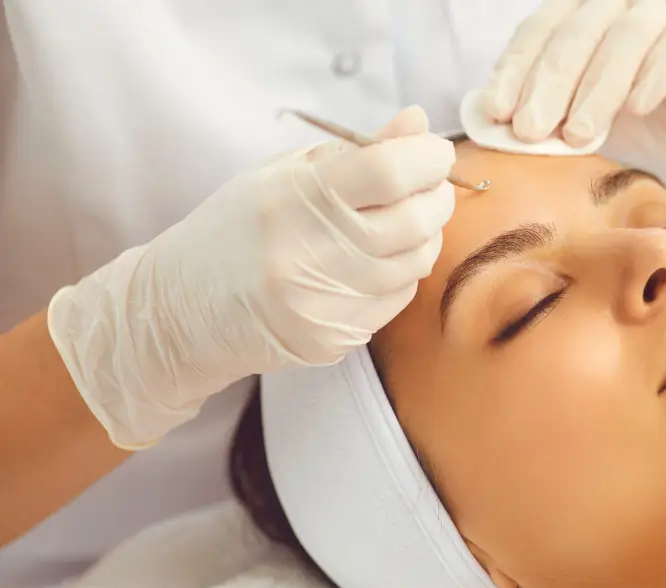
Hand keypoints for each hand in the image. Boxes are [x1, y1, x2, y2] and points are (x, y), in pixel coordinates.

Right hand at [48, 106, 454, 447]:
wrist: (181, 310)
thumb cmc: (237, 229)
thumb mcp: (283, 173)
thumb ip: (356, 150)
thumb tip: (418, 124)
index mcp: (292, 197)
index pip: (388, 171)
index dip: (427, 158)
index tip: (435, 152)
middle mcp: (306, 252)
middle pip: (413, 220)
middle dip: (437, 197)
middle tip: (431, 187)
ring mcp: (321, 302)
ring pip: (414, 263)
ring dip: (424, 237)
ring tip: (404, 222)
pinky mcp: (332, 338)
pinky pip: (396, 298)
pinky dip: (400, 274)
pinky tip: (375, 262)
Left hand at [482, 0, 665, 233]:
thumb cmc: (642, 130)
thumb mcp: (581, 120)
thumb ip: (542, 113)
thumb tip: (486, 117)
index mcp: (586, 13)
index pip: (541, 29)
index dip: (515, 69)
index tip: (497, 112)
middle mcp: (627, 2)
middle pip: (578, 30)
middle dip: (549, 82)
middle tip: (531, 130)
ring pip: (626, 35)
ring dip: (597, 86)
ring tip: (578, 134)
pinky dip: (654, 74)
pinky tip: (635, 110)